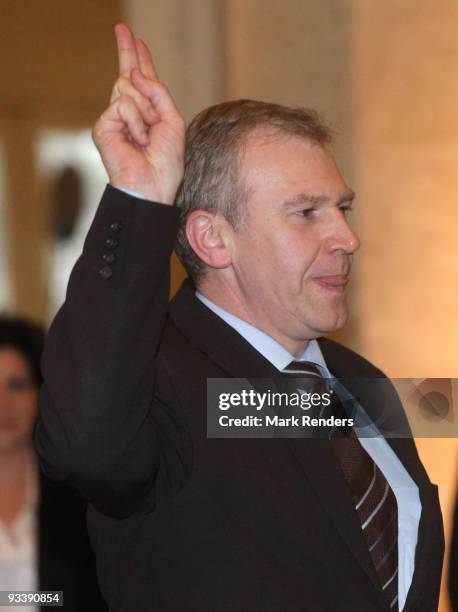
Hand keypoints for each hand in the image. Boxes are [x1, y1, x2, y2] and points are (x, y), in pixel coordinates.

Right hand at [92, 24, 184, 203]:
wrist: (154, 185)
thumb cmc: (166, 161)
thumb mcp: (172, 121)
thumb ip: (158, 93)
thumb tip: (133, 73)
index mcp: (147, 113)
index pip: (142, 82)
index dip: (139, 60)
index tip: (134, 39)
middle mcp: (129, 114)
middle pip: (127, 75)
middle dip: (128, 52)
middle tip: (122, 28)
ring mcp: (115, 120)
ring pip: (129, 89)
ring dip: (146, 111)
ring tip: (148, 136)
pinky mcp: (104, 127)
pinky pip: (123, 104)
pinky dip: (136, 121)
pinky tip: (138, 140)